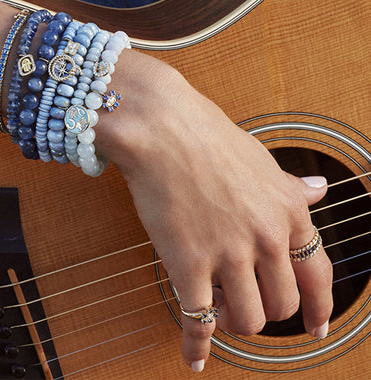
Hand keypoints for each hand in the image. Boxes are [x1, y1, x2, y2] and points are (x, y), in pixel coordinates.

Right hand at [95, 50, 332, 371]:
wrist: (162, 127)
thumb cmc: (206, 136)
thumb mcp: (260, 159)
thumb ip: (289, 186)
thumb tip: (320, 189)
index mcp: (288, 210)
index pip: (319, 274)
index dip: (320, 308)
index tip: (316, 327)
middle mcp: (266, 236)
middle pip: (282, 304)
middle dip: (267, 312)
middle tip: (245, 303)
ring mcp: (229, 252)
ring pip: (248, 319)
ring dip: (233, 323)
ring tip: (216, 309)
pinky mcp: (189, 263)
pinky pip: (199, 319)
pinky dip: (196, 345)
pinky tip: (194, 356)